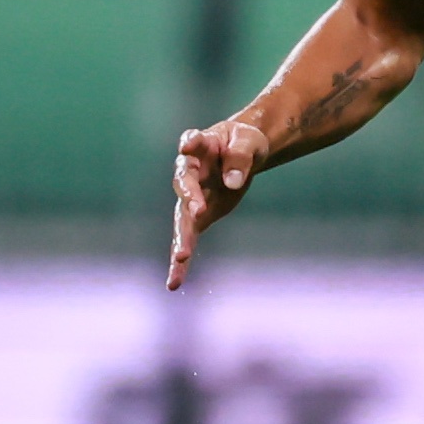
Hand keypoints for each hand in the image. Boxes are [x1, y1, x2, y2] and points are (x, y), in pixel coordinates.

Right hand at [168, 119, 269, 289]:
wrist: (242, 153)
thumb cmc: (242, 141)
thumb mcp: (249, 142)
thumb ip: (240, 158)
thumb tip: (233, 182)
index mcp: (201, 146)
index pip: (192, 142)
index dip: (190, 144)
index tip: (187, 146)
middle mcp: (189, 172)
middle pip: (183, 184)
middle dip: (189, 198)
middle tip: (197, 211)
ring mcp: (191, 196)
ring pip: (182, 218)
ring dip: (182, 238)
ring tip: (180, 258)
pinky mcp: (198, 216)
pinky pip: (188, 239)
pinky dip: (180, 262)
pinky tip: (174, 282)